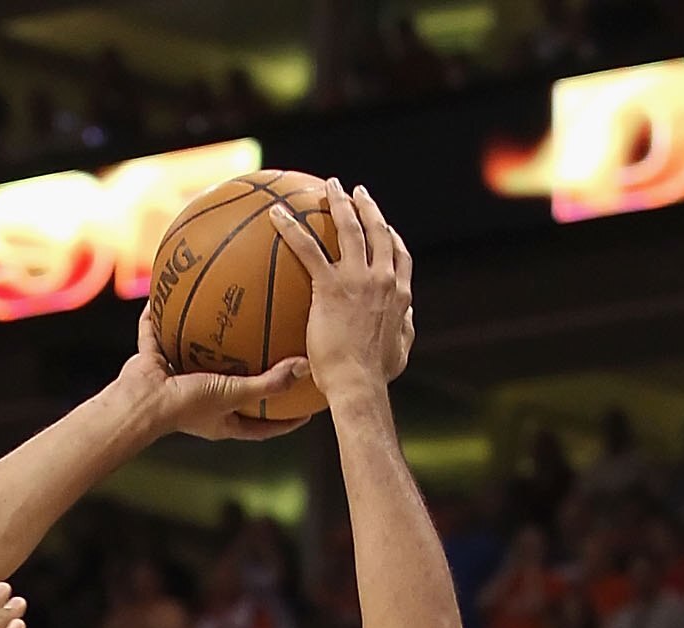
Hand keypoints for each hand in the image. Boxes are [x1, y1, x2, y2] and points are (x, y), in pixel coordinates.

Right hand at [119, 307, 315, 445]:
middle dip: (251, 375)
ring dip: (210, 341)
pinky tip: (169, 291)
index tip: (306, 411)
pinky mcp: (156, 362)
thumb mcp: (233, 393)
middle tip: (275, 356)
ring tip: (227, 316)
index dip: (284, 421)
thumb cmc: (185, 407)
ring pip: (200, 358)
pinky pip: (159, 334)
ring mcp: (178, 382)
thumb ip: (268, 383)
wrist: (140, 404)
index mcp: (221, 420)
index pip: (262, 427)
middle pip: (234, 390)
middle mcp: (202, 403)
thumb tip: (304, 368)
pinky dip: (161, 316)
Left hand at [272, 182, 414, 397]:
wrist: (359, 384)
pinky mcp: (331, 286)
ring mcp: (358, 278)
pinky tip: (276, 215)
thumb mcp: (400, 353)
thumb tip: (406, 320)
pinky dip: (291, 227)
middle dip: (367, 206)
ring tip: (329, 187)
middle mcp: (383, 278)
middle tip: (357, 192)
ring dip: (339, 202)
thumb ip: (404, 330)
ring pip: (349, 227)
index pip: (399, 254)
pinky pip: (308, 248)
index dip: (391, 236)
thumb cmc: (375, 377)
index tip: (384, 225)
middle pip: (377, 230)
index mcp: (400, 294)